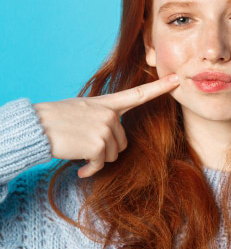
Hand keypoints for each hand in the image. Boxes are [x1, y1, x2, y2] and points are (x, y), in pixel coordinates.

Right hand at [32, 74, 180, 177]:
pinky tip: (80, 168)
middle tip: (84, 143)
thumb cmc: (55, 119)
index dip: (159, 87)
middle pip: (123, 142)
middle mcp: (110, 114)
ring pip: (114, 154)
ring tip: (79, 150)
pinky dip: (91, 169)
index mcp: (106, 103)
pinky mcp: (99, 144)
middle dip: (106, 149)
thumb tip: (114, 133)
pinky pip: (102, 164)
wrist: (36, 127)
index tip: (177, 79)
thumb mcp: (82, 109)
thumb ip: (103, 116)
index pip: (138, 94)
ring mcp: (105, 128)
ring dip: (97, 159)